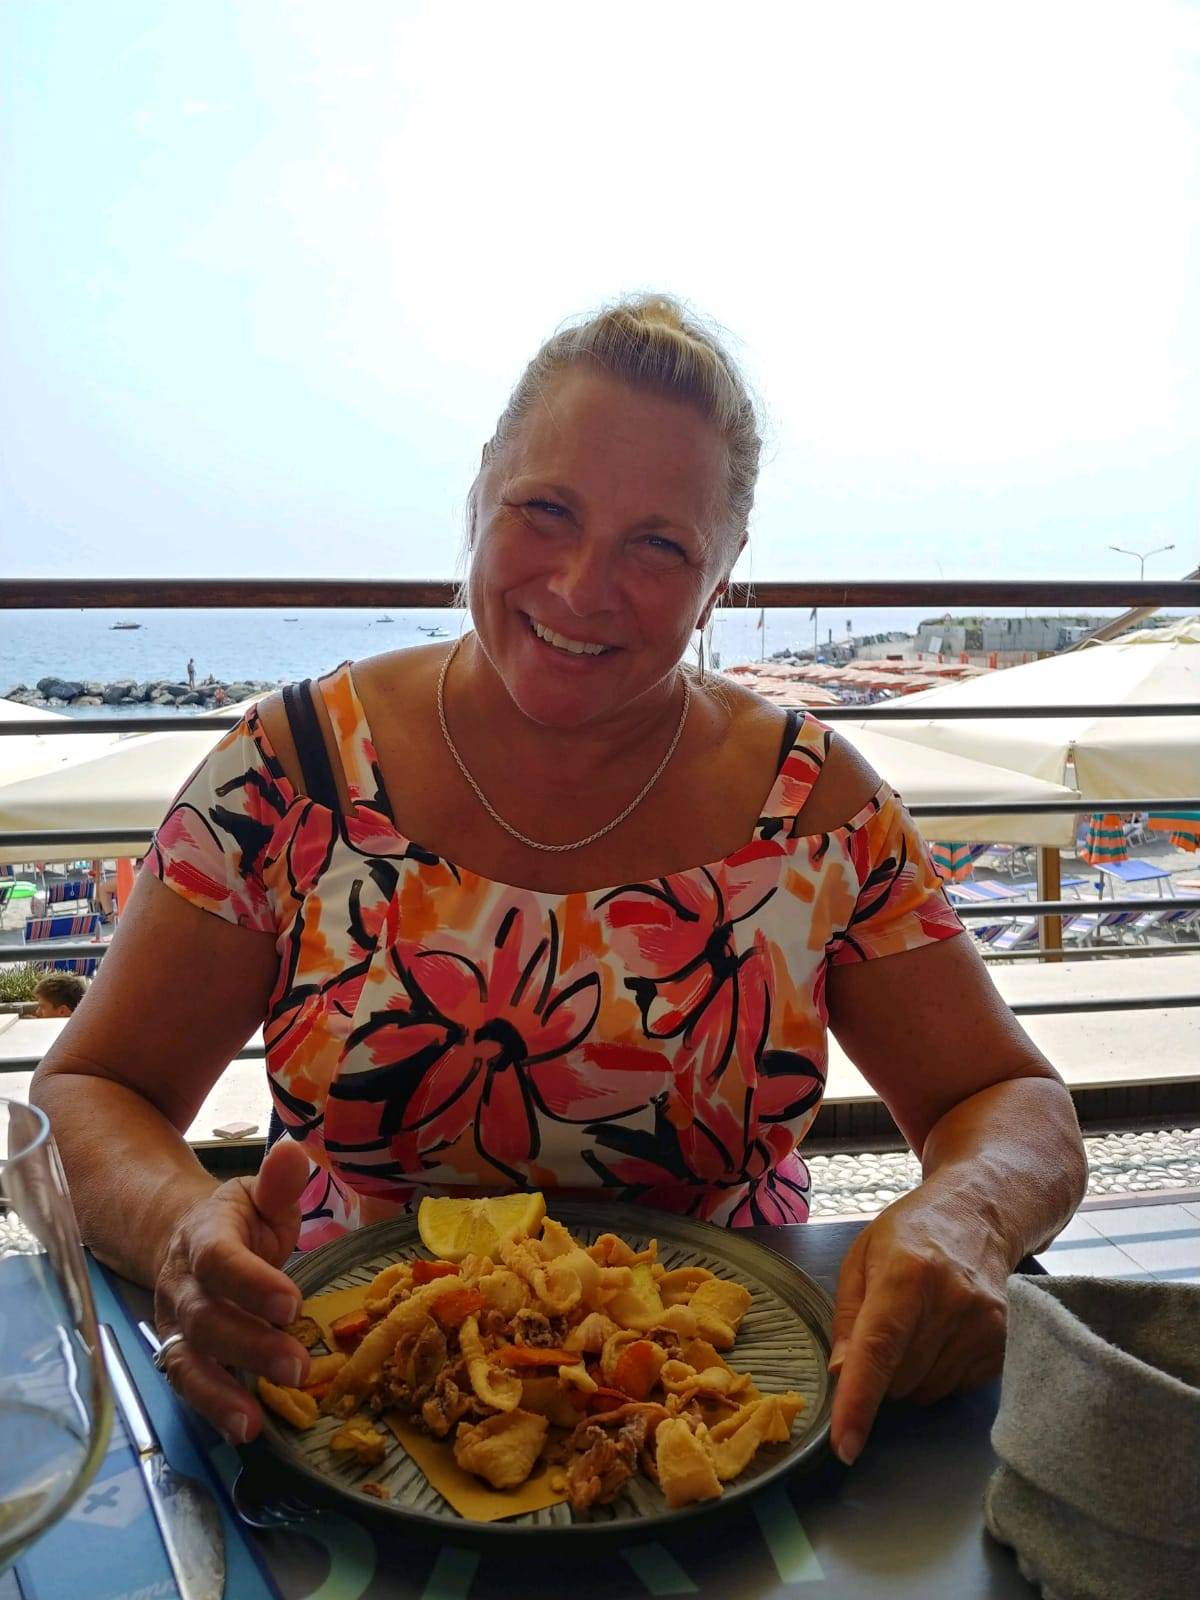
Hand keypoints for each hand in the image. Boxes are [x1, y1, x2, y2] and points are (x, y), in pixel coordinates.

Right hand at [152, 1138, 311, 1443]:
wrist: (184, 1239)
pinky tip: (243, 1429)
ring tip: (254, 1422)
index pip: (219, 1259)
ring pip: (188, 1360)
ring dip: (221, 1392)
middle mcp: (183, 1284)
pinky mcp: (179, 1353)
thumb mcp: (260, 1196)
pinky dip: (211, 1409)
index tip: (291, 1302)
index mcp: (205, 1236)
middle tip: (297, 1365)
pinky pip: (187, 1385)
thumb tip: (294, 1152)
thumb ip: (279, 1183)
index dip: (251, 1282)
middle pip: (206, 1318)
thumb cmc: (239, 1221)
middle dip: (249, 1345)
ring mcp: (176, 1323)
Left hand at [828, 1184, 1009, 1465]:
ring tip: (920, 1324)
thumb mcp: (861, 1257)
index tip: (845, 1446)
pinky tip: (944, 1333)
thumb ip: (847, 1316)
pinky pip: (955, 1388)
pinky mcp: (1007, 1343)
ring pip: (927, 1392)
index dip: (859, 1401)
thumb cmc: (910, 1233)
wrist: (980, 1213)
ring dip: (911, 1375)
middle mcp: (953, 1301)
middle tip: (889, 1327)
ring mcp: (987, 1325)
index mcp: (907, 1273)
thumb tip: (841, 1373)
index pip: (879, 1350)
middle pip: (901, 1381)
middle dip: (882, 1373)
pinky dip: (939, 1372)